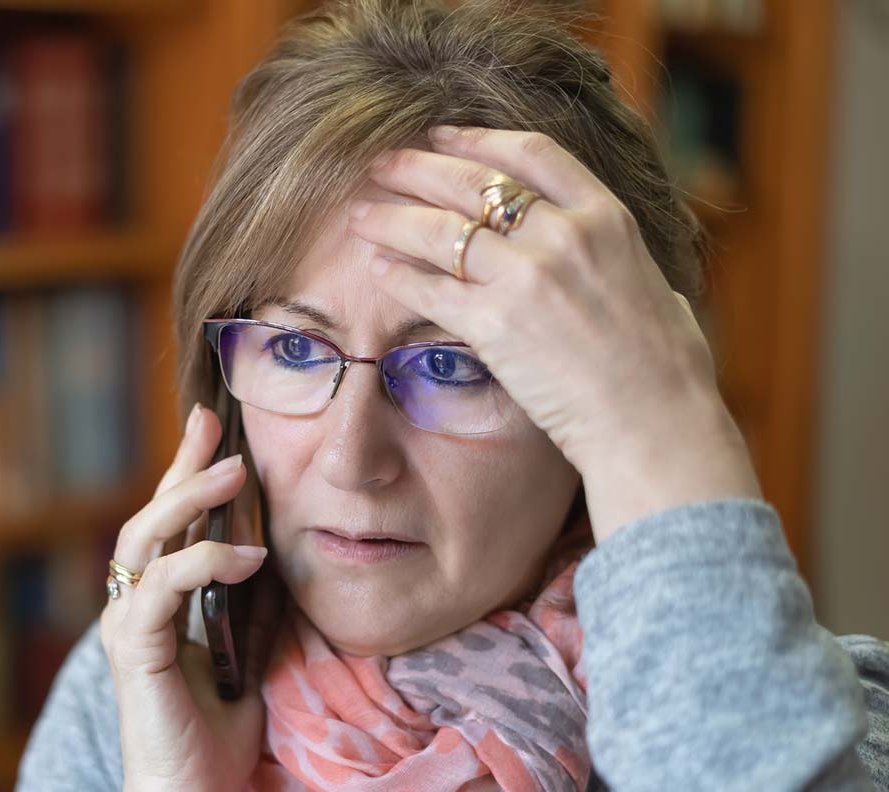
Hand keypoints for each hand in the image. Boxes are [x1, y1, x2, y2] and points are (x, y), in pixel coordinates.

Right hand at [99, 402, 282, 791]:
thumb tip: (281, 558)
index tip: (215, 428)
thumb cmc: (214, 739)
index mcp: (159, 605)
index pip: (171, 526)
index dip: (188, 475)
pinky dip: (203, 562)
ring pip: (145, 538)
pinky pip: (164, 587)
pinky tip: (247, 554)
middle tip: (214, 424)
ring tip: (235, 470)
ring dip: (189, 498)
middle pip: (150, 516)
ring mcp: (129, 625)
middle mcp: (135, 606)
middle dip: (182, 466)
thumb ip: (249, 608)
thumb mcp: (246, 656)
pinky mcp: (136, 649)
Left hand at [349, 125, 759, 538]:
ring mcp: (527, 278)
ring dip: (393, 219)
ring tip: (361, 216)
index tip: (441, 134)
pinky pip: (431, 290)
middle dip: (418, 169)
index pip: (531, 153)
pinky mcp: (495, 325)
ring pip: (439, 232)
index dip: (477, 139)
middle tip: (381, 165)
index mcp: (606, 218)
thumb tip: (615, 258)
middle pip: (472, 184)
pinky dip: (399, 277)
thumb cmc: (666, 369)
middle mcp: (563, 236)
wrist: (654, 422)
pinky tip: (377, 271)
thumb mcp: (657, 286)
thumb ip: (621, 261)